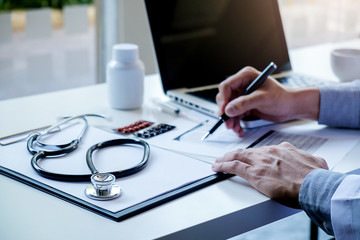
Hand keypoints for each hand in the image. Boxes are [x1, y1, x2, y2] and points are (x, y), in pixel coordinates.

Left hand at [212, 142, 327, 207]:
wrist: (314, 185)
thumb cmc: (316, 177)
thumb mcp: (315, 162)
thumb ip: (309, 160)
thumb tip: (314, 162)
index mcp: (283, 150)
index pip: (263, 150)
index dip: (253, 154)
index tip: (249, 156)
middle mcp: (270, 153)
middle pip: (247, 152)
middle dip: (235, 154)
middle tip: (226, 156)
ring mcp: (260, 162)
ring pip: (237, 156)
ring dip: (226, 158)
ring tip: (218, 161)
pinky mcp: (254, 173)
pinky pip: (233, 166)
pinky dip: (223, 166)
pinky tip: (217, 167)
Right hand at [216, 66, 319, 135]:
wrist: (291, 107)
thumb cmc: (282, 97)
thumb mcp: (262, 99)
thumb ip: (244, 103)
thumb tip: (228, 109)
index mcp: (245, 76)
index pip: (227, 86)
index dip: (223, 99)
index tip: (223, 111)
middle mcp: (242, 85)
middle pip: (225, 98)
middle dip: (226, 112)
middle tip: (228, 123)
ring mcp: (243, 95)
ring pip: (229, 108)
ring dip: (230, 119)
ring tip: (235, 128)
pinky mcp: (245, 105)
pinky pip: (235, 114)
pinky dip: (236, 122)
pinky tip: (239, 129)